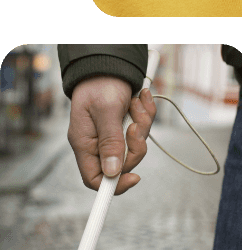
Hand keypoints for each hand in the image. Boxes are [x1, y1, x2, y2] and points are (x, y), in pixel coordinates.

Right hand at [67, 76, 156, 195]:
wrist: (108, 65)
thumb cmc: (101, 85)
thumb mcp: (106, 112)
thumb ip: (110, 141)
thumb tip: (112, 173)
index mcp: (85, 144)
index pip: (96, 179)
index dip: (115, 184)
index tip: (135, 178)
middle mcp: (99, 142)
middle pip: (123, 162)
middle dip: (136, 144)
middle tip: (136, 124)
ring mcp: (114, 133)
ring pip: (137, 144)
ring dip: (143, 123)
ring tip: (137, 103)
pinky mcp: (127, 123)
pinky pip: (144, 128)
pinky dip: (147, 113)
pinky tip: (142, 98)